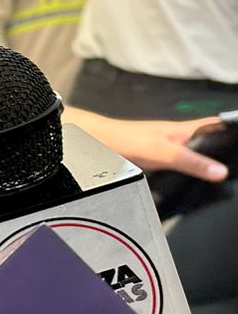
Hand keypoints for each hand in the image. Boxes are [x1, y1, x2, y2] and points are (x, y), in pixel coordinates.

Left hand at [63, 108, 229, 181]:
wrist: (90, 147)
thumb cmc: (121, 140)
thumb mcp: (161, 151)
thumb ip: (189, 160)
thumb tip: (219, 171)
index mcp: (183, 132)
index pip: (215, 126)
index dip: (232, 129)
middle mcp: (176, 141)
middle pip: (207, 145)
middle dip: (221, 154)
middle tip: (235, 167)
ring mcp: (165, 153)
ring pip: (191, 160)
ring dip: (202, 168)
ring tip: (219, 179)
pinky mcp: (155, 166)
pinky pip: (176, 172)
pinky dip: (184, 178)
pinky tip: (188, 187)